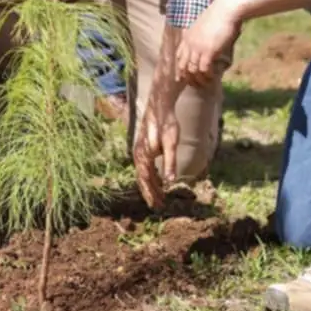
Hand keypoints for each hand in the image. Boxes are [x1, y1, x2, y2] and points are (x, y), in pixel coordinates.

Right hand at [132, 70, 181, 209]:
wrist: (160, 104)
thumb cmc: (166, 123)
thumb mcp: (171, 143)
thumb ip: (170, 162)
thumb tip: (170, 181)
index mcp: (143, 156)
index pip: (145, 180)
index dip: (150, 193)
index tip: (156, 205)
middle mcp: (138, 154)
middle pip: (143, 178)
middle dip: (151, 192)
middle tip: (158, 205)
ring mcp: (139, 150)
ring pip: (144, 172)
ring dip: (151, 184)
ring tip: (160, 195)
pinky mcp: (143, 146)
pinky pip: (145, 165)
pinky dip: (151, 174)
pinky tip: (159, 178)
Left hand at [175, 0, 240, 88]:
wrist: (226, 9)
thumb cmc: (221, 15)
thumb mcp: (206, 25)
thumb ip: (203, 36)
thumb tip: (210, 45)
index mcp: (187, 36)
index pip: (178, 56)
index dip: (180, 69)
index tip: (182, 78)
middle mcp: (190, 43)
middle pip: (183, 66)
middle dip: (188, 78)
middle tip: (196, 85)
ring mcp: (198, 48)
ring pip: (192, 71)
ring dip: (199, 80)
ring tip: (206, 84)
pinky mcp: (208, 51)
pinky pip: (203, 69)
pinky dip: (207, 76)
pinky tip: (213, 77)